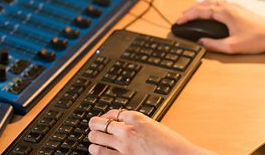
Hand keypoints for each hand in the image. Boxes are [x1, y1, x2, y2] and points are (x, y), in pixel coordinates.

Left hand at [88, 109, 214, 154]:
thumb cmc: (171, 144)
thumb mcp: (154, 125)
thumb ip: (138, 123)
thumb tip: (124, 123)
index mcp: (136, 118)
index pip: (112, 112)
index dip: (106, 115)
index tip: (105, 118)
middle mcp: (126, 131)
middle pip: (98, 123)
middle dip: (94, 125)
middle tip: (94, 128)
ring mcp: (123, 147)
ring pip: (95, 140)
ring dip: (93, 140)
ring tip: (94, 141)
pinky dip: (97, 153)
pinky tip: (98, 152)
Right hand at [177, 0, 264, 53]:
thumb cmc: (257, 40)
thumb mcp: (232, 47)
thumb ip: (213, 45)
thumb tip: (200, 42)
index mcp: (226, 13)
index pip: (201, 11)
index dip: (188, 16)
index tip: (179, 21)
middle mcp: (230, 7)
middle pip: (205, 3)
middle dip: (192, 9)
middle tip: (183, 16)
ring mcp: (236, 7)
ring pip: (213, 2)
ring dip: (201, 6)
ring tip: (193, 13)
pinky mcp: (240, 10)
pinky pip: (220, 3)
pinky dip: (210, 6)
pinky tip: (210, 13)